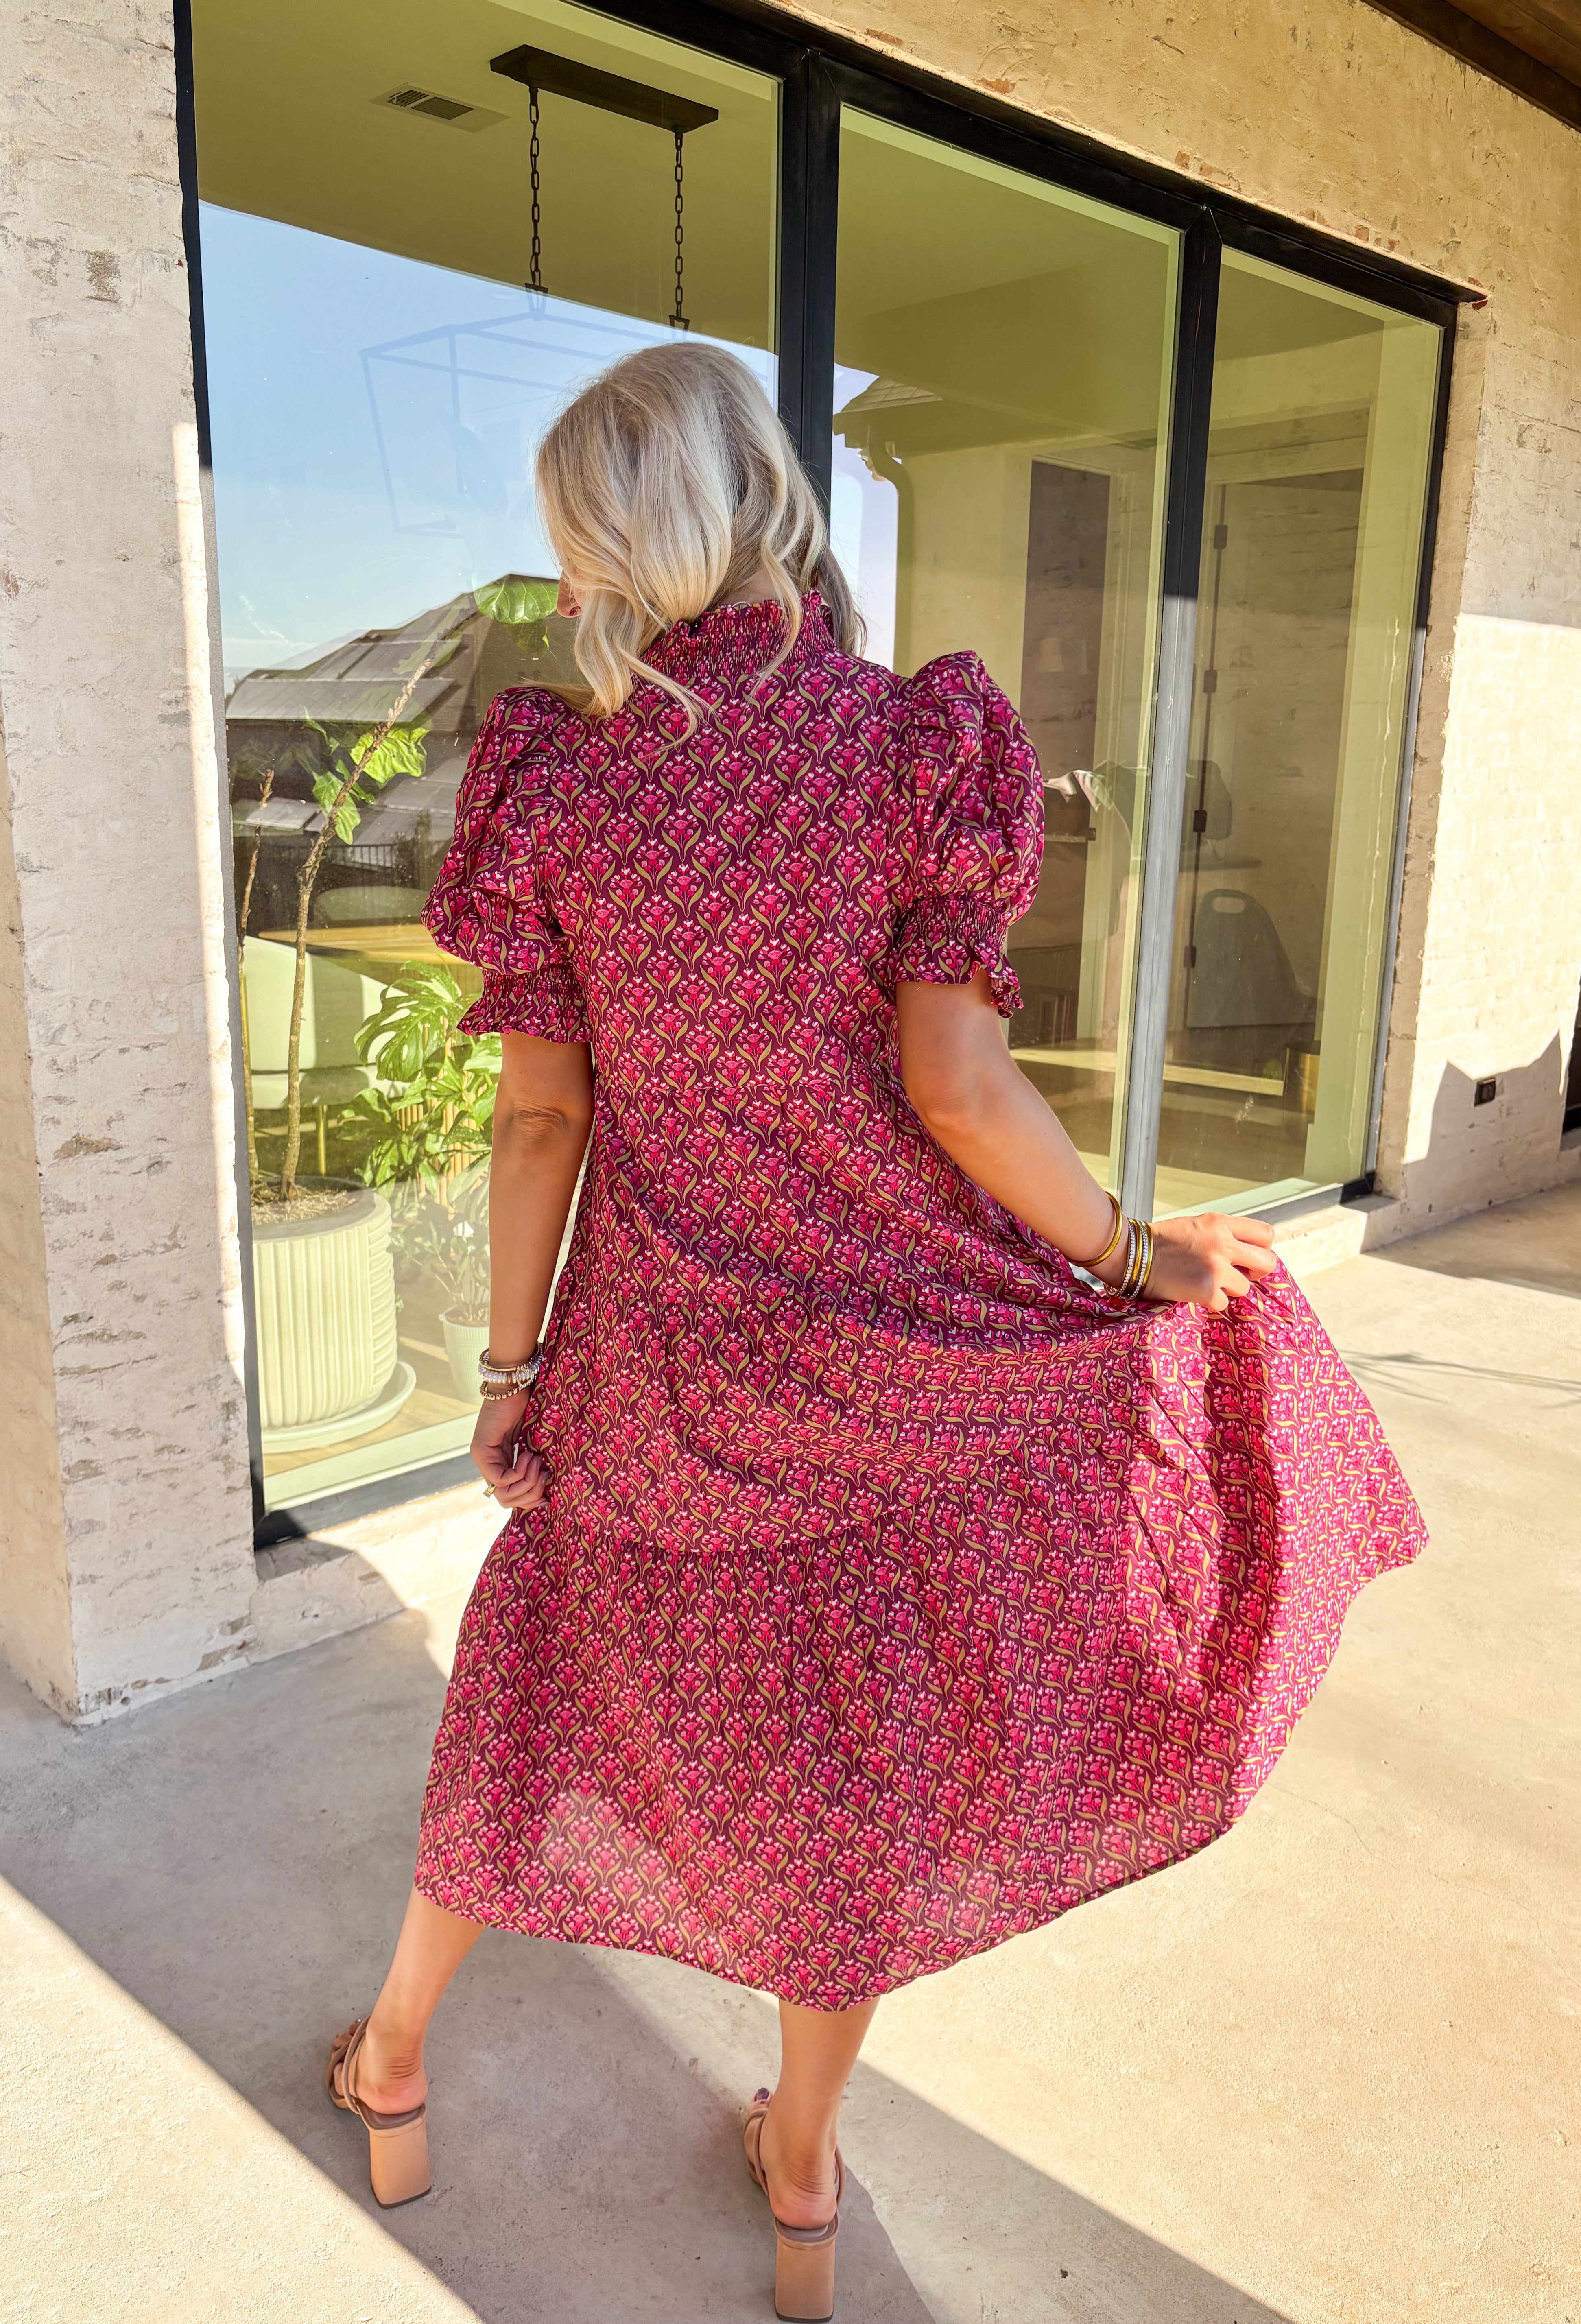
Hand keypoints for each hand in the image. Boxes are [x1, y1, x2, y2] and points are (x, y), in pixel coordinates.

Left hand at [471, 1389, 548, 1510]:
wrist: (515, 1385)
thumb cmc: (529, 1408)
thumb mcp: (534, 1444)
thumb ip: (535, 1464)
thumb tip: (549, 1488)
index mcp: (500, 1463)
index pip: (510, 1496)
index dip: (530, 1499)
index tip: (548, 1492)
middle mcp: (488, 1465)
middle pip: (506, 1500)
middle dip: (531, 1494)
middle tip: (545, 1475)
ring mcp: (481, 1459)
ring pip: (503, 1494)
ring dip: (527, 1483)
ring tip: (538, 1462)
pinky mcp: (480, 1451)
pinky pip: (500, 1479)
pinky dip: (519, 1472)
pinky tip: (529, 1455)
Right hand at [1140, 1212, 1278, 1311]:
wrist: (1133, 1255)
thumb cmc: (1164, 1242)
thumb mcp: (1198, 1225)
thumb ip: (1224, 1234)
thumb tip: (1248, 1253)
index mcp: (1221, 1223)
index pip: (1265, 1234)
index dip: (1263, 1248)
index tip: (1251, 1256)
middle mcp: (1223, 1243)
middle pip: (1267, 1262)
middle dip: (1257, 1272)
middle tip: (1242, 1275)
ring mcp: (1216, 1268)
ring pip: (1245, 1287)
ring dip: (1229, 1289)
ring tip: (1206, 1282)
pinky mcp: (1207, 1290)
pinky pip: (1223, 1303)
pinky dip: (1210, 1301)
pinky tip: (1193, 1291)